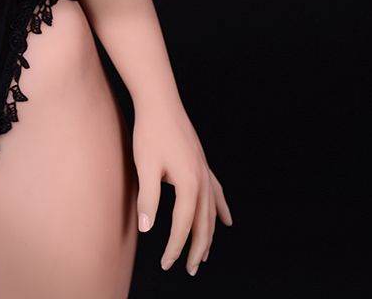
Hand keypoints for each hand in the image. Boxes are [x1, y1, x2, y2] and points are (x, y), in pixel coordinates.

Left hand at [133, 101, 232, 275]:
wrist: (160, 101)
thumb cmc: (150, 132)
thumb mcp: (145, 166)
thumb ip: (147, 198)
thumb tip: (147, 229)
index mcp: (189, 184)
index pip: (183, 226)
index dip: (175, 247)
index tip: (168, 264)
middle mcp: (202, 180)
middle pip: (203, 223)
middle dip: (196, 248)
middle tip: (190, 269)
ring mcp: (204, 170)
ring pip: (211, 211)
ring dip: (209, 234)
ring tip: (205, 254)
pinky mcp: (202, 163)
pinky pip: (216, 193)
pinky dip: (221, 209)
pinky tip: (227, 221)